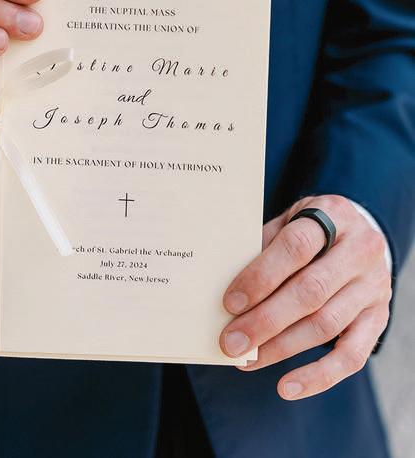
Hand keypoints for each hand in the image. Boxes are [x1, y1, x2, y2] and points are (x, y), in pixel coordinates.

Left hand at [220, 195, 391, 399]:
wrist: (359, 231)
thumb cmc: (310, 228)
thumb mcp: (288, 220)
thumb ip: (263, 245)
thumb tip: (222, 284)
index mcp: (333, 214)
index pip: (296, 247)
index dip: (262, 276)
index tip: (230, 302)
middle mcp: (361, 250)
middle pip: (311, 291)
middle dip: (266, 321)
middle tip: (231, 342)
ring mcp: (374, 286)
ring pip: (326, 325)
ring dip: (282, 348)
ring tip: (247, 360)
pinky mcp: (379, 318)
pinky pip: (352, 356)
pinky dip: (318, 376)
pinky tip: (286, 387)